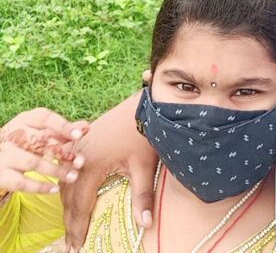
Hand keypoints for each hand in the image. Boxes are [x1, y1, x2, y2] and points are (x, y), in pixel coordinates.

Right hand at [0, 108, 88, 193]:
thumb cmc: (27, 142)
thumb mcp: (42, 133)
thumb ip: (63, 131)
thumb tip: (86, 126)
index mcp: (25, 119)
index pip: (44, 118)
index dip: (63, 126)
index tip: (80, 135)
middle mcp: (12, 134)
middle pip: (39, 141)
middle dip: (62, 152)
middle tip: (81, 161)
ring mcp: (4, 154)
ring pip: (32, 162)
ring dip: (55, 170)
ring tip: (73, 176)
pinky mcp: (0, 174)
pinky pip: (20, 182)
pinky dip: (39, 186)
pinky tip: (55, 189)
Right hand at [61, 91, 157, 251]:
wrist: (144, 102)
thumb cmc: (146, 132)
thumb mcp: (145, 165)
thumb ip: (142, 196)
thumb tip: (145, 225)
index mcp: (92, 164)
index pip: (80, 204)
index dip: (78, 228)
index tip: (77, 248)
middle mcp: (80, 155)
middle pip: (69, 196)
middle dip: (70, 221)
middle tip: (71, 244)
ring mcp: (79, 145)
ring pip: (66, 182)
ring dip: (67, 205)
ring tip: (71, 226)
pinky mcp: (83, 139)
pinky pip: (69, 168)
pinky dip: (68, 187)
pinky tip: (72, 196)